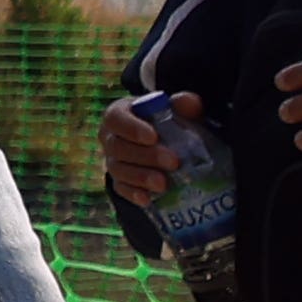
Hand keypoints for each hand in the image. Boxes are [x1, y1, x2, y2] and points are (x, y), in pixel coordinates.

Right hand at [101, 102, 180, 217]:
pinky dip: (134, 194)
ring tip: (163, 183)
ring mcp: (112, 161)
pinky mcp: (119, 181)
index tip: (153, 136)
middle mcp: (110, 138)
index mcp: (118, 114)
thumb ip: (183, 104)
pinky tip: (148, 199)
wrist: (160, 141)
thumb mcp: (175, 109)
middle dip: (145, 156)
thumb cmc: (165, 121)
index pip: (116, 118)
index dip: (131, 128)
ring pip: (118, 170)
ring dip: (140, 177)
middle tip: (172, 162)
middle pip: (118, 147)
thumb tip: (191, 102)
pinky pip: (121, 189)